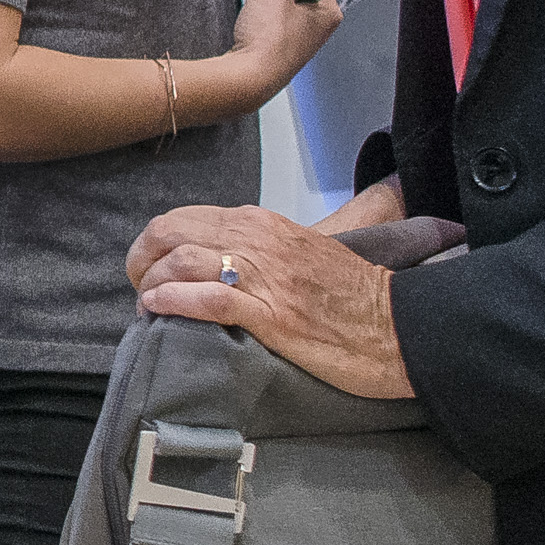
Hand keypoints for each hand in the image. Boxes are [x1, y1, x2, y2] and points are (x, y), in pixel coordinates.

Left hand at [125, 205, 411, 399]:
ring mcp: (264, 276)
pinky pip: (206, 299)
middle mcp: (258, 240)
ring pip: (179, 262)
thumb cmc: (352, 298)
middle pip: (168, 232)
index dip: (154, 245)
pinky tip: (158, 312)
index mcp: (263, 223)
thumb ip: (259, 252)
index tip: (149, 272)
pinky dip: (173, 303)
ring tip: (149, 307)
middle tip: (142, 290)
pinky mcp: (272, 314)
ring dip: (152, 285)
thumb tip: (215, 264)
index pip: (183, 218)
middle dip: (141, 261)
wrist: (402, 326)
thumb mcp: (301, 254)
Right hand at [218, 0, 342, 108]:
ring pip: (283, 12)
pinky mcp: (278, 53)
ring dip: (267, 5)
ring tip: (255, 3)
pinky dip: (259, 22)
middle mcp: (318, 31)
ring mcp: (298, 44)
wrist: (250, 75)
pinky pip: (270, 28)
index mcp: (330, 14)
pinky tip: (250, 21)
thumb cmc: (271, 41)